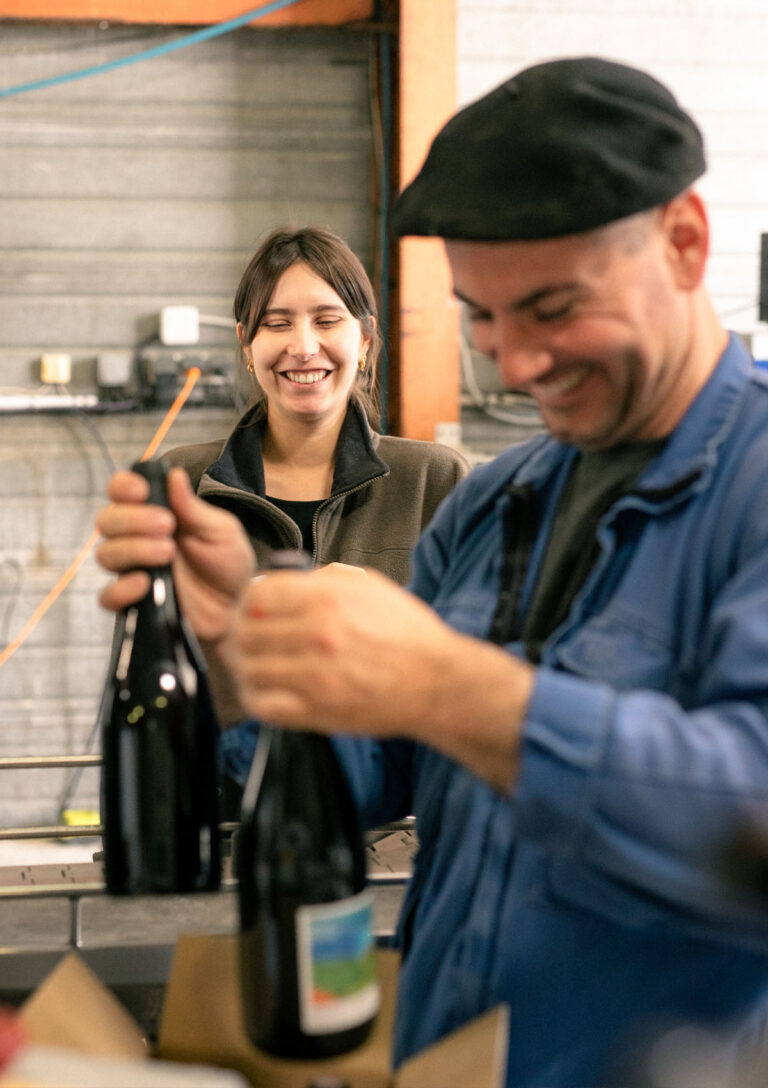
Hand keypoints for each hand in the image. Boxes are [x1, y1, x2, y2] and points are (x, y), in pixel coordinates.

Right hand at [95, 467, 254, 645]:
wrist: (234, 608)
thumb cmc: (226, 564)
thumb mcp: (220, 532)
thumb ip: (194, 508)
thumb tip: (173, 475)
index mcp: (154, 513)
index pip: (122, 491)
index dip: (124, 486)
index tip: (143, 490)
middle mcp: (136, 538)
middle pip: (108, 521)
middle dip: (133, 519)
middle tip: (167, 525)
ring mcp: (131, 570)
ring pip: (106, 554)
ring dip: (133, 549)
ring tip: (167, 552)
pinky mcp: (133, 601)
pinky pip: (108, 596)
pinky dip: (122, 588)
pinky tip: (145, 583)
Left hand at [234, 564, 533, 791]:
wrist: (437, 683)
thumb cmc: (409, 636)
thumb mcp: (372, 587)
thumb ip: (325, 579)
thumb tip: (288, 581)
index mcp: (327, 598)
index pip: (257, 593)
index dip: (250, 600)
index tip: (254, 608)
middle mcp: (315, 634)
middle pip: (246, 631)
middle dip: (245, 633)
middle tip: (250, 638)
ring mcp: (313, 676)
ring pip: (249, 668)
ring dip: (248, 666)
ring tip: (258, 665)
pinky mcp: (316, 711)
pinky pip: (262, 704)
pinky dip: (256, 697)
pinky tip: (266, 691)